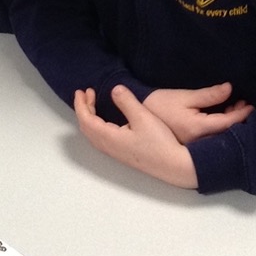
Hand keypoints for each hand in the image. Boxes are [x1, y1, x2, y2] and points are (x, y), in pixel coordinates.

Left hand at [74, 86, 197, 188]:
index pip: (86, 119)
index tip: (81, 91)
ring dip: (90, 117)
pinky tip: (105, 121)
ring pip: (92, 133)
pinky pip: (100, 138)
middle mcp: (108, 147)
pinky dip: (96, 125)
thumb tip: (115, 89)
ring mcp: (115, 152)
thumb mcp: (143, 117)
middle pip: (86, 127)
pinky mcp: (122, 154)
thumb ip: (127, 102)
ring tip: (93, 103)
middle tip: (86, 93)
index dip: (81, 104)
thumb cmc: (159, 143)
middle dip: (84, 108)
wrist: (174, 165)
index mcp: (109, 137)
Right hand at [143, 84, 253, 143]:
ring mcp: (194, 144)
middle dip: (237, 118)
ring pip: (219, 135)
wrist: (139, 116)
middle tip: (242, 103)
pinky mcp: (190, 144)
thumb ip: (208, 95)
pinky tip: (220, 115)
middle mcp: (198, 140)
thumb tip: (229, 88)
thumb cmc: (159, 104)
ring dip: (228, 122)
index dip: (241, 114)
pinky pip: (211, 136)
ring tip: (233, 106)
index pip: (227, 122)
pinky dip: (219, 126)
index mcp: (197, 128)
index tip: (251, 105)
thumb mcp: (184, 96)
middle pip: (226, 131)